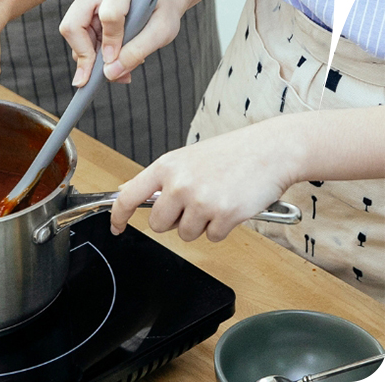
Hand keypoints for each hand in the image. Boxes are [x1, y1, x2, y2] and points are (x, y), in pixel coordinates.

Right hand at [59, 0, 182, 84]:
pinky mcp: (80, 9)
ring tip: (115, 66)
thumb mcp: (161, 32)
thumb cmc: (161, 12)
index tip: (114, 63)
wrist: (158, 0)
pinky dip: (91, 54)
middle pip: (73, 25)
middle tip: (94, 78)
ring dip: (90, 57)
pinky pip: (76, 38)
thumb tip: (108, 73)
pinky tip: (110, 59)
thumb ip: (137, 51)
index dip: (110, 43)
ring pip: (72, 35)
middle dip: (84, 55)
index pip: (109, 16)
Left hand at [110, 119, 300, 241]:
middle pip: (157, 224)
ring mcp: (201, 200)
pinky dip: (221, 228)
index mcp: (166, 166)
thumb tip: (126, 189)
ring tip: (216, 199)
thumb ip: (158, 178)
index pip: (128, 196)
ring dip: (200, 225)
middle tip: (194, 203)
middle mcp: (179, 183)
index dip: (118, 216)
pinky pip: (212, 237)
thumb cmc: (231, 153)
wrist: (272, 150)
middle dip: (173, 221)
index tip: (116, 227)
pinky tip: (230, 206)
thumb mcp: (186, 158)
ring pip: (185, 234)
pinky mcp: (223, 215)